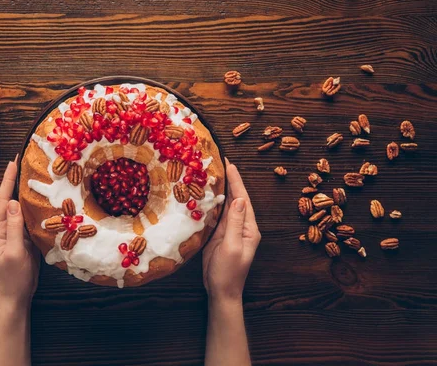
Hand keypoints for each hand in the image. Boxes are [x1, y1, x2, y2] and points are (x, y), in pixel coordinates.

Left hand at [0, 158, 39, 307]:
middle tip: (25, 162)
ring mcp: (13, 233)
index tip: (13, 162)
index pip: (1, 199)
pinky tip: (42, 200)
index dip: (7, 180)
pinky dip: (34, 207)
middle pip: (9, 199)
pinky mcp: (23, 238)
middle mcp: (3, 228)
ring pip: (19, 208)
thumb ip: (13, 227)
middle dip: (15, 181)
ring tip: (35, 176)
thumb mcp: (14, 251)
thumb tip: (13, 201)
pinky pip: (28, 218)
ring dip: (25, 192)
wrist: (16, 296)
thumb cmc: (13, 277)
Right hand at [203, 159, 260, 302]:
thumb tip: (238, 199)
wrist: (221, 291)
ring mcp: (230, 230)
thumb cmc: (229, 272)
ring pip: (225, 204)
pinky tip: (205, 194)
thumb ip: (235, 223)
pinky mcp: (218, 235)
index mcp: (248, 228)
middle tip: (218, 162)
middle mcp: (241, 226)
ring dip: (220, 189)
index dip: (236, 181)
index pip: (243, 199)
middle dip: (229, 180)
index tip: (229, 163)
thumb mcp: (232, 246)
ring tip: (211, 172)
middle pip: (235, 198)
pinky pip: (216, 215)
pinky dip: (212, 202)